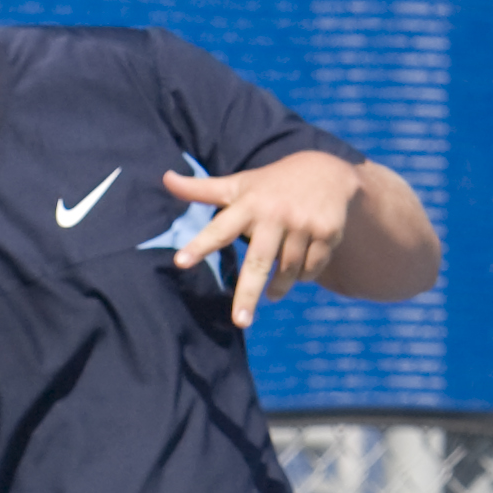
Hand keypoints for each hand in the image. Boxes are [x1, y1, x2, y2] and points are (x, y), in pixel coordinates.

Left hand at [165, 151, 363, 328]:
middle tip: (239, 322)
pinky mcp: (327, 233)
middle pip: (258, 263)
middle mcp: (275, 213)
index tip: (180, 262)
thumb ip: (201, 190)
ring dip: (278, 286)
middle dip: (248, 294)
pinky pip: (310, 270)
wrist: (328, 170)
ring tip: (270, 294)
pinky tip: (299, 271)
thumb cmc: (270, 184)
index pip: (219, 228)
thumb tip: (164, 178)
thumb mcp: (239, 184)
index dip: (200, 246)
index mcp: (249, 203)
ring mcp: (303, 223)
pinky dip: (303, 276)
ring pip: (287, 271)